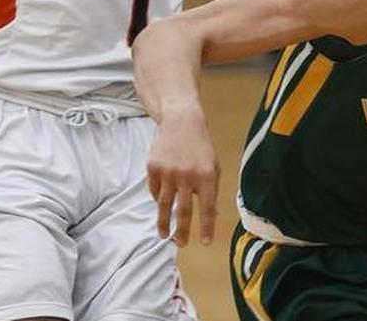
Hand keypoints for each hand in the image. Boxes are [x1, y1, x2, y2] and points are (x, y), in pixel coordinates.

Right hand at [147, 110, 219, 246]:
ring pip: (165, 205)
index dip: (207, 226)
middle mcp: (187, 176)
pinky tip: (161, 206)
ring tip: (164, 235)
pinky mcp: (153, 168)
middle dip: (183, 231)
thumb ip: (212, 189)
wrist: (182, 121)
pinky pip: (155, 191)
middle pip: (184, 210)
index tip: (206, 243)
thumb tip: (212, 215)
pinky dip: (158, 200)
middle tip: (181, 245)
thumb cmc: (201, 147)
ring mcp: (168, 172)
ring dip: (164, 223)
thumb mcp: (213, 165)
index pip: (208, 207)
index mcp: (207, 175)